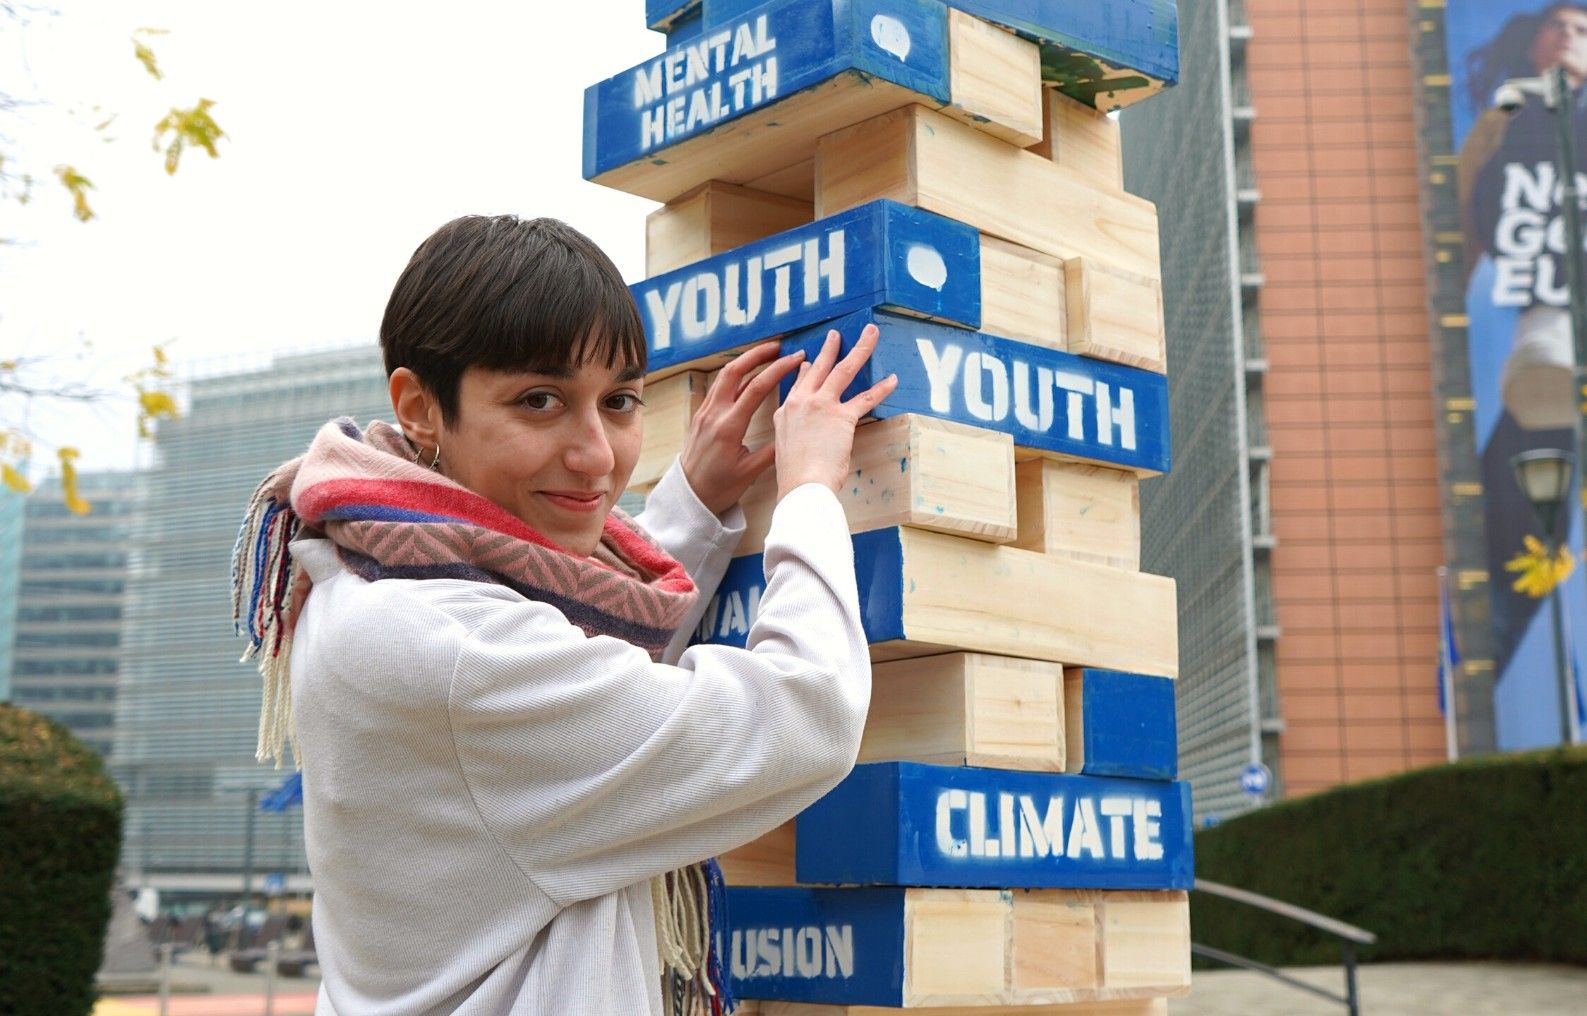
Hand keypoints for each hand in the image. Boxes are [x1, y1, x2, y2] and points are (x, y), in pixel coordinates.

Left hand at [678, 341, 806, 515]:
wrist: (689, 496)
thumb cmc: (718, 488)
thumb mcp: (750, 472)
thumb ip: (773, 450)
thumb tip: (796, 431)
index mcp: (729, 426)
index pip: (757, 387)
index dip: (779, 369)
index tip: (795, 358)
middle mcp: (714, 413)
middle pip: (735, 370)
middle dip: (758, 354)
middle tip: (779, 346)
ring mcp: (705, 412)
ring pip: (724, 376)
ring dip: (745, 361)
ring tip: (766, 354)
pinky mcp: (701, 415)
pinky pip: (718, 387)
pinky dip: (734, 375)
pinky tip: (747, 375)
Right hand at [774, 323, 896, 500]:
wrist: (800, 485)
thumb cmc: (795, 476)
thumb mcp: (786, 448)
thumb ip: (795, 434)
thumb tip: (808, 433)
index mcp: (785, 412)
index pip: (797, 383)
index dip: (805, 370)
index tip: (808, 361)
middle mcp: (800, 402)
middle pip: (818, 367)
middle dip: (829, 348)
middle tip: (836, 335)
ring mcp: (820, 405)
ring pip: (843, 369)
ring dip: (860, 349)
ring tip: (869, 334)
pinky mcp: (841, 416)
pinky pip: (865, 398)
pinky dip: (881, 388)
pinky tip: (892, 379)